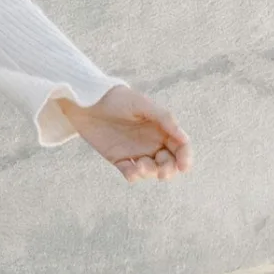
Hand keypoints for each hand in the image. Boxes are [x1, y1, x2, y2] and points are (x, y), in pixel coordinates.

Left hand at [58, 85, 192, 182]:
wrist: (88, 101)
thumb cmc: (118, 98)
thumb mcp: (142, 104)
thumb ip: (164, 119)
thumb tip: (184, 138)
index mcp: (162, 129)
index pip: (180, 147)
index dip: (185, 158)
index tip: (184, 167)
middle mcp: (152, 142)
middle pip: (168, 163)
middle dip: (168, 170)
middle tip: (162, 173)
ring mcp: (136, 152)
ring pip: (151, 170)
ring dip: (149, 172)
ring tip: (140, 165)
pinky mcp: (119, 159)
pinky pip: (130, 172)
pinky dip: (133, 175)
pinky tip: (131, 171)